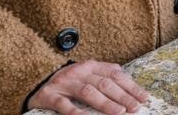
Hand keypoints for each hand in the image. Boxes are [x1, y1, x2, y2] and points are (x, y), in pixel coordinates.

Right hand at [27, 61, 147, 114]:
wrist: (33, 80)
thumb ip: (105, 74)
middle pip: (104, 83)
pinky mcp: (49, 95)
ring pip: (88, 92)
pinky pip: (63, 104)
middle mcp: (78, 72)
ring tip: (120, 112)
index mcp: (90, 66)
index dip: (131, 86)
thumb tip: (128, 79)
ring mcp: (63, 83)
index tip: (144, 97)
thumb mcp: (87, 72)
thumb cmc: (67, 80)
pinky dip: (76, 112)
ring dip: (105, 103)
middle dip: (122, 96)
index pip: (115, 75)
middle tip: (135, 107)